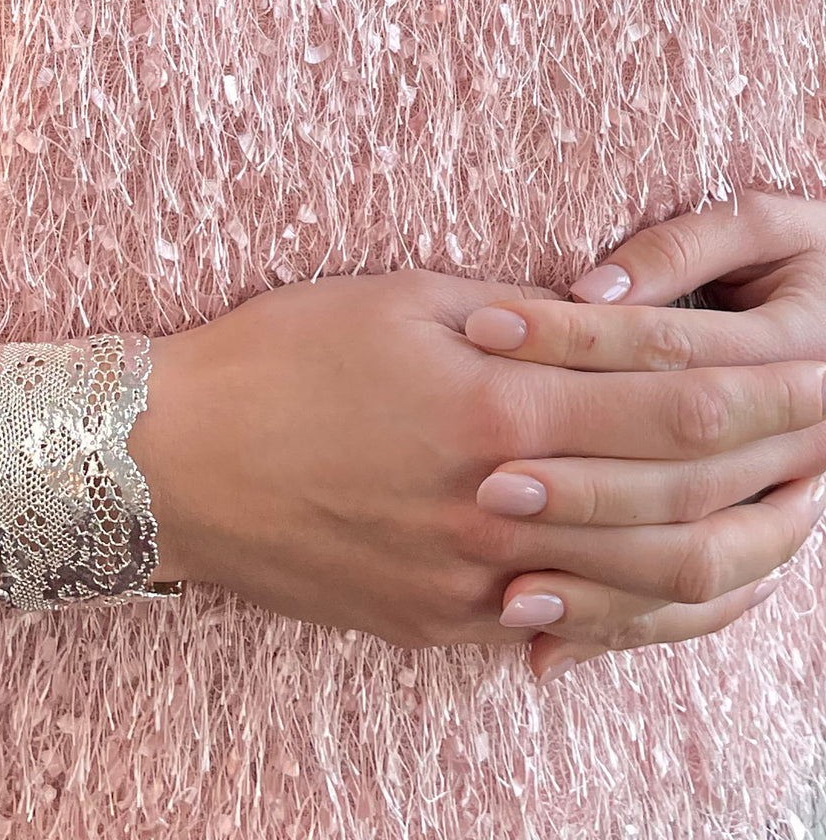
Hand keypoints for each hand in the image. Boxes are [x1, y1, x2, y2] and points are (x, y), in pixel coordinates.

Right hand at [125, 266, 825, 664]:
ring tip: (797, 513)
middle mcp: (499, 506)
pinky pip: (573, 629)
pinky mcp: (438, 623)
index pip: (681, 401)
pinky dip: (648, 607)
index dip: (770, 382)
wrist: (171, 459)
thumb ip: (524, 319)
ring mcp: (470, 581)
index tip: (825, 361)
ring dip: (744, 545)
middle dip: (788, 456)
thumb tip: (614, 328)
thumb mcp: (401, 300)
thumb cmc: (276, 358)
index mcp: (497, 407)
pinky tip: (687, 581)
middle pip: (689, 494)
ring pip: (650, 583)